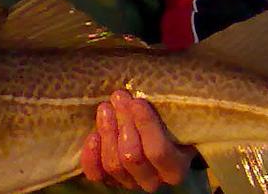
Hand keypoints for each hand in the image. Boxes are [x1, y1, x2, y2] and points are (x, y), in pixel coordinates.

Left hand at [80, 90, 194, 190]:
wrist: (154, 133)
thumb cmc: (168, 120)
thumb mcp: (175, 115)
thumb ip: (167, 108)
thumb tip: (153, 85)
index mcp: (175, 168)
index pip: (159, 152)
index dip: (146, 126)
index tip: (137, 102)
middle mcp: (153, 180)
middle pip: (132, 157)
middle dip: (124, 124)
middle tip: (119, 98)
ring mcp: (129, 182)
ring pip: (113, 164)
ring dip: (107, 132)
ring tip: (105, 108)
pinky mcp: (108, 179)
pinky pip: (96, 174)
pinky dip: (91, 156)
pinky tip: (93, 135)